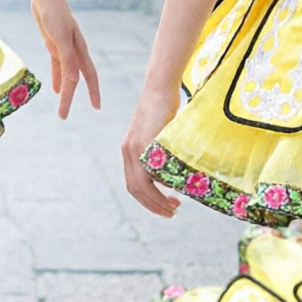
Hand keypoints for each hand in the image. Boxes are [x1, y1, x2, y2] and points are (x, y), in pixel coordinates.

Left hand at [30, 0, 100, 117]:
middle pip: (74, 80)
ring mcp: (64, 49)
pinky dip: (57, 78)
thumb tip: (72, 81)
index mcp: (79, 50)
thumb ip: (66, 59)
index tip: (95, 107)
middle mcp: (74, 52)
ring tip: (61, 108)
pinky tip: (55, 89)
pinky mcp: (54, 45)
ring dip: (64, 91)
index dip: (92, 92)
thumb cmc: (54, 14)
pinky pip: (57, 66)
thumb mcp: (59, 38)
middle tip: (63, 116)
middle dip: (70, 98)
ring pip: (66, 75)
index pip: (88, 76)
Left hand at [121, 79, 180, 218]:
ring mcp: (134, 148)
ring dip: (157, 200)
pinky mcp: (144, 143)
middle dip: (153, 205)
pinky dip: (161, 186)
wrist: (160, 88)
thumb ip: (158, 154)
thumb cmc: (164, 109)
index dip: (147, 200)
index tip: (163, 207)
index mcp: (129, 151)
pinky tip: (174, 191)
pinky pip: (150, 171)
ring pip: (141, 184)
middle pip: (135, 189)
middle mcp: (127, 151)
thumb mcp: (158, 136)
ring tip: (174, 207)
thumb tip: (168, 177)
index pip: (133, 184)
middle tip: (171, 213)